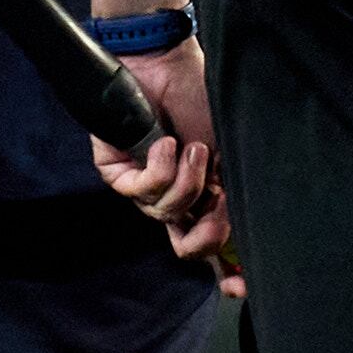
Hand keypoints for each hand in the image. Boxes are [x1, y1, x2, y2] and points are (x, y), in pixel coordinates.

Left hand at [92, 38, 243, 297]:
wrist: (168, 61)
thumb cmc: (200, 101)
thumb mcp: (230, 156)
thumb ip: (231, 196)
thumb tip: (233, 236)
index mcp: (202, 196)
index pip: (210, 245)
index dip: (226, 273)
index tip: (238, 290)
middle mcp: (171, 195)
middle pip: (185, 243)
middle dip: (206, 229)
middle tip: (218, 200)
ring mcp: (142, 184)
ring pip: (163, 215)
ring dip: (185, 182)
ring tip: (190, 147)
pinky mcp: (115, 169)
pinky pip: (137, 192)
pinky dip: (158, 169)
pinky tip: (165, 143)